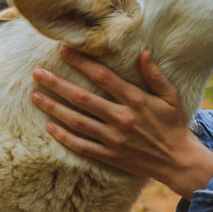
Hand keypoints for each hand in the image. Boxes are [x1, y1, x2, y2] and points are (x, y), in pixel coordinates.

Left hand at [30, 48, 212, 199]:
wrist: (176, 159)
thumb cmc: (173, 123)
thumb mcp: (170, 95)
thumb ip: (155, 74)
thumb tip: (143, 52)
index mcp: (136, 100)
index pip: (103, 77)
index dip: (82, 63)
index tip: (64, 51)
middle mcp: (121, 118)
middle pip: (82, 98)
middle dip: (57, 84)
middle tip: (37, 73)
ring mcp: (113, 138)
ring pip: (76, 121)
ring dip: (54, 108)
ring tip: (35, 96)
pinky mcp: (109, 155)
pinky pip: (81, 145)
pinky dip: (63, 136)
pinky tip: (49, 126)